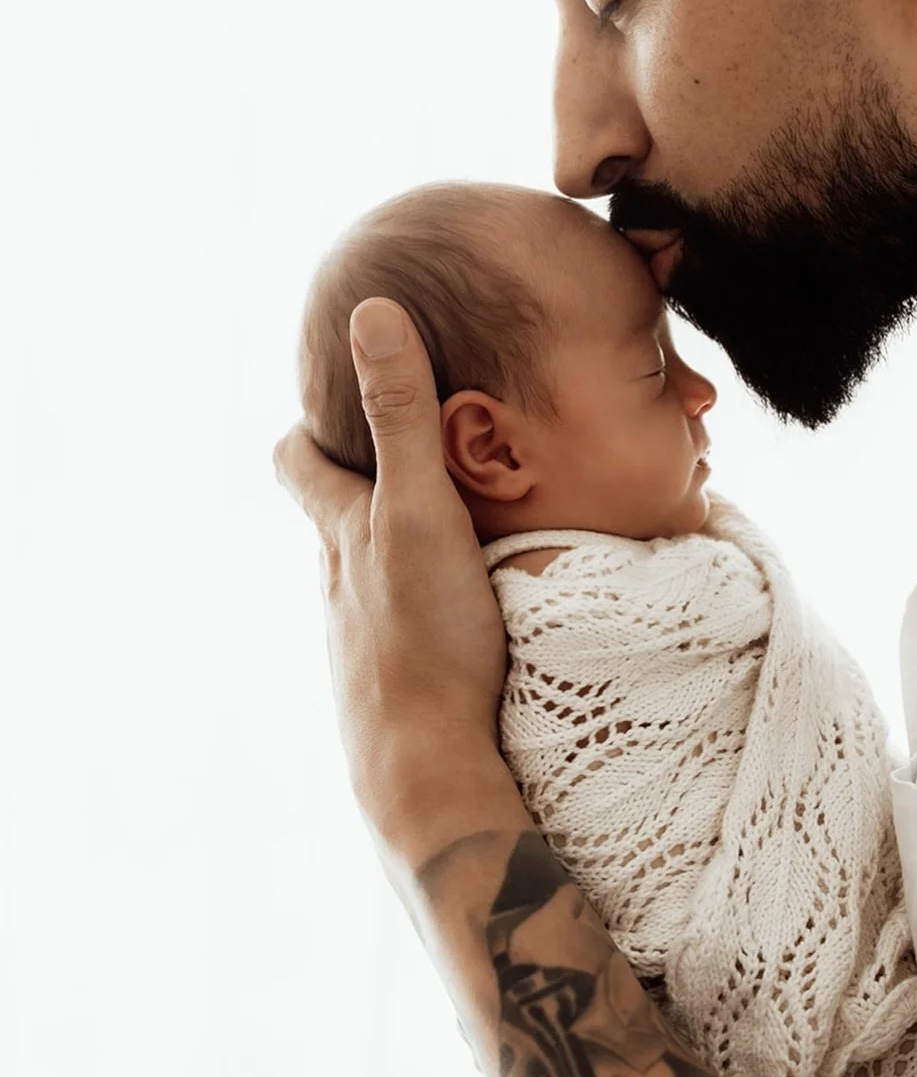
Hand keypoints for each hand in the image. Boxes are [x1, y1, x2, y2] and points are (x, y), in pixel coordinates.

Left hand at [274, 297, 508, 830]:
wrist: (425, 763)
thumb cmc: (423, 630)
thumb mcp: (417, 506)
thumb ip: (402, 413)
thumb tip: (373, 313)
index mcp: (341, 530)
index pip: (298, 462)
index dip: (303, 428)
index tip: (325, 401)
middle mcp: (340, 580)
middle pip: (331, 520)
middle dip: (353, 483)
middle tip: (394, 450)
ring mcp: (364, 635)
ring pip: (367, 574)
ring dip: (393, 545)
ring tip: (439, 525)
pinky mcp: (397, 678)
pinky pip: (402, 620)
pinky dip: (420, 598)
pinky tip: (458, 609)